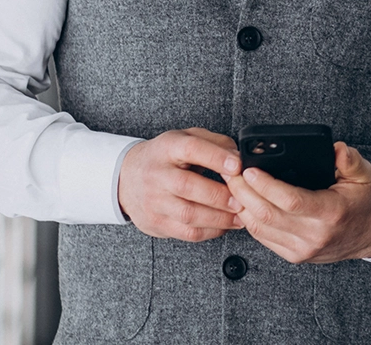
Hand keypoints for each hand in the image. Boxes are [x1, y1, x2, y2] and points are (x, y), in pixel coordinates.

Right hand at [118, 128, 244, 241]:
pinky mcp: (156, 223)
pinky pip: (187, 232)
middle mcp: (157, 174)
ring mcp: (154, 201)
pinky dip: (210, 231)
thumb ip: (215, 143)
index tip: (237, 166)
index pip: (190, 149)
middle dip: (220, 195)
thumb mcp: (186, 138)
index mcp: (167, 148)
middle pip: (187, 186)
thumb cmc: (165, 157)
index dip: (215, 157)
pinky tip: (224, 225)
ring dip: (219, 218)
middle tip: (242, 200)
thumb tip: (240, 156)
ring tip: (239, 217)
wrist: (128, 178)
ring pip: (188, 214)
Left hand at [227, 142, 370, 263]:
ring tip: (232, 185)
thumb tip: (336, 149)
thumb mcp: (363, 175)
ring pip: (260, 228)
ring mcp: (302, 249)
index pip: (290, 200)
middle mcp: (315, 235)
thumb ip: (349, 159)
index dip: (265, 185)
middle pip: (267, 215)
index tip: (249, 170)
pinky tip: (243, 203)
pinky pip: (263, 238)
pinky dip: (248, 219)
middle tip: (231, 173)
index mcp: (331, 213)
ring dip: (241, 205)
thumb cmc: (363, 203)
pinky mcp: (294, 256)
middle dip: (243, 191)